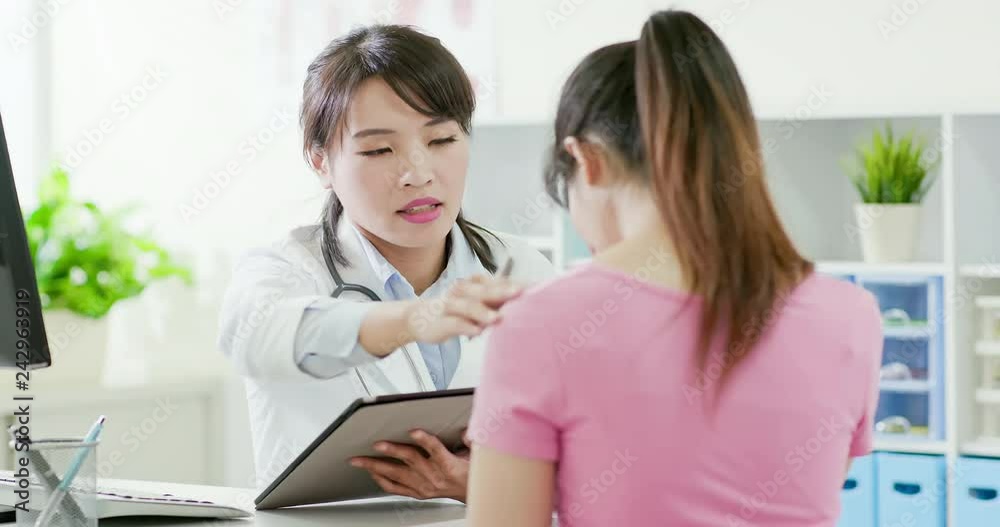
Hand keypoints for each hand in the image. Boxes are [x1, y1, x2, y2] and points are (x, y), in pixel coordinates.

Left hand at [350, 430, 469, 501]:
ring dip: (376, 466)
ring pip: (396, 474)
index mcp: (448, 464)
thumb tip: (466, 431)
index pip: (435, 449)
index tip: (414, 431)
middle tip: (376, 444)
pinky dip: (381, 480)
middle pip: (409, 460)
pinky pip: (395, 487)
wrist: (471, 492)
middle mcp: (434, 476)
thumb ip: (471, 440)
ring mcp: (423, 486)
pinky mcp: (417, 492)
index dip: (424, 439)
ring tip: (360, 460)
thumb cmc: (471, 471)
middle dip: (390, 451)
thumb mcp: (477, 453)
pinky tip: (371, 472)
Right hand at [405, 274, 521, 343]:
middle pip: (485, 290)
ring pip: (468, 306)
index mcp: (475, 285)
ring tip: (498, 318)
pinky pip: (454, 323)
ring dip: (483, 312)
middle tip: (520, 293)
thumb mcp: (477, 302)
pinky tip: (476, 332)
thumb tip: (528, 303)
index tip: (536, 287)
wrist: (420, 317)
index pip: (498, 282)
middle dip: (503, 291)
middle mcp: (464, 291)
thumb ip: (497, 301)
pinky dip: (465, 327)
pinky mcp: (441, 321)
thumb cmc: (456, 310)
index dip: (516, 284)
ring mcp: (451, 305)